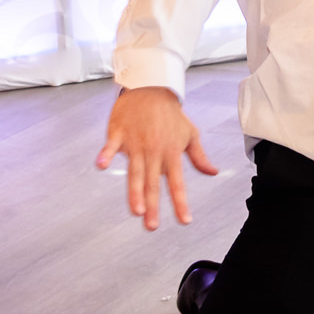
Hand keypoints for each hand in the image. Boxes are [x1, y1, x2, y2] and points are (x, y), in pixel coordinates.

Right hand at [97, 86, 218, 229]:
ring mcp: (136, 143)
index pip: (177, 182)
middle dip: (153, 206)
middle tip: (151, 226)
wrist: (151, 87)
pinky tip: (101, 165)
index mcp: (171, 152)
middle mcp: (154, 151)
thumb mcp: (190, 134)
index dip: (180, 202)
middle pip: (153, 182)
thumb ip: (199, 157)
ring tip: (136, 210)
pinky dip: (106, 154)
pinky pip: (111, 146)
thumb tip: (212, 172)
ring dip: (134, 191)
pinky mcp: (119, 133)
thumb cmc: (170, 113)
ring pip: (135, 171)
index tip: (184, 220)